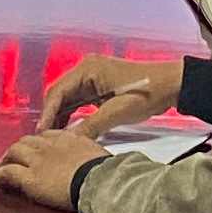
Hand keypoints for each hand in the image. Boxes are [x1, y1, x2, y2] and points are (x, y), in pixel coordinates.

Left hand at [0, 128, 105, 212]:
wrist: (99, 181)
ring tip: (0, 165)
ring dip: (6, 158)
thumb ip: (93, 156)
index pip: (48, 135)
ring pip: (15, 152)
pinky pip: (8, 173)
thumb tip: (101, 164)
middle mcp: (50, 145)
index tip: (36, 147)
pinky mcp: (29, 177)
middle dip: (19, 147)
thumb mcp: (102, 157)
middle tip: (14, 156)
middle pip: (28, 141)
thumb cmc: (106, 173)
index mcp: (70, 139)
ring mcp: (38, 160)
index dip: (39, 142)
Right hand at [35, 52, 181, 134]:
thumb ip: (91, 126)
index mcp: (87, 69)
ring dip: (61, 116)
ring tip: (52, 139)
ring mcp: (92, 77)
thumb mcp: (118, 112)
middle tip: (43, 139)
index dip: (47, 113)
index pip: (58, 92)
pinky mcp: (99, 86)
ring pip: (68, 99)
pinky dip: (73, 115)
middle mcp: (86, 69)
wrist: (172, 85)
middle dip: (51, 115)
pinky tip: (69, 131)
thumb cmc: (147, 93)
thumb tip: (69, 142)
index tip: (39, 132)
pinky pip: (79, 101)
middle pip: (59, 94)